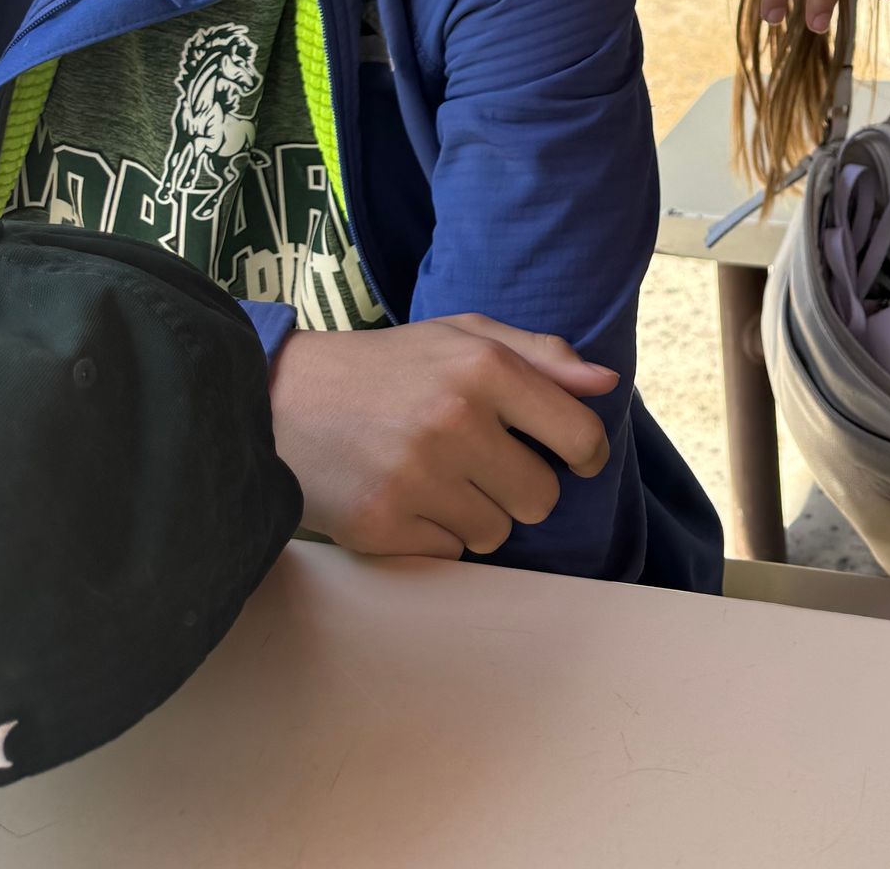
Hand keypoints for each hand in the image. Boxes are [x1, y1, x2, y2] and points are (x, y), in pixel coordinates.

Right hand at [269, 314, 617, 558]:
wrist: (284, 401)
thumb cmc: (389, 366)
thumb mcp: (463, 335)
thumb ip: (542, 355)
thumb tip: (605, 383)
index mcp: (483, 368)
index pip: (577, 435)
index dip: (587, 454)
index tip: (577, 460)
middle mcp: (455, 422)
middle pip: (540, 497)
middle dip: (521, 488)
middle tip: (483, 465)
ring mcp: (417, 478)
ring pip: (496, 533)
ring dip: (478, 514)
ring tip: (437, 478)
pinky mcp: (383, 527)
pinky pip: (449, 554)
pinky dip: (435, 535)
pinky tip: (406, 499)